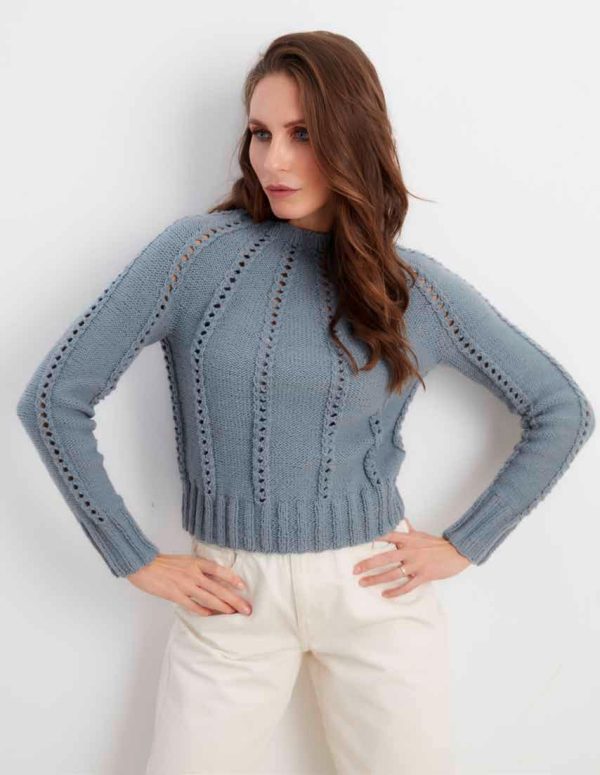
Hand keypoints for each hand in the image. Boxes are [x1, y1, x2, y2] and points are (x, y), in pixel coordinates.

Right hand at [126, 552, 252, 615]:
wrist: (143, 564)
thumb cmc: (163, 563)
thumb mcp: (184, 560)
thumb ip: (197, 568)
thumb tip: (212, 578)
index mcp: (196, 562)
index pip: (219, 570)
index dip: (232, 578)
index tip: (243, 586)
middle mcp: (193, 573)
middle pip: (218, 588)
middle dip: (234, 599)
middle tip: (246, 608)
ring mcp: (185, 585)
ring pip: (209, 598)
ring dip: (223, 607)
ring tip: (233, 614)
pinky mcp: (175, 594)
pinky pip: (192, 605)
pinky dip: (203, 611)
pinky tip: (211, 616)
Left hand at [352, 517, 471, 596]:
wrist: (456, 552)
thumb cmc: (437, 544)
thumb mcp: (420, 535)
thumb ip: (408, 530)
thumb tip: (402, 521)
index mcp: (408, 539)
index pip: (387, 535)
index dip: (373, 537)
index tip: (358, 541)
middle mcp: (409, 551)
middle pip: (385, 557)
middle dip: (368, 564)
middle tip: (355, 570)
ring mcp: (416, 564)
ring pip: (392, 573)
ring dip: (376, 579)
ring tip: (363, 583)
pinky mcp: (423, 576)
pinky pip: (406, 586)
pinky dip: (395, 591)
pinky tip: (385, 594)